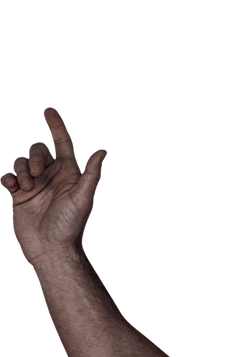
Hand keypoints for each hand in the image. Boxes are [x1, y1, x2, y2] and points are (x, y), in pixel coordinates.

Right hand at [2, 107, 107, 266]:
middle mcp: (53, 177)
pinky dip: (8, 178)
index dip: (56, 126)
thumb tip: (103, 150)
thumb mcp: (83, 197)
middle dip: (35, 156)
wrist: (51, 248)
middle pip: (38, 150)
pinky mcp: (20, 196)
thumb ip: (91, 174)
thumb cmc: (70, 225)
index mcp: (70, 174)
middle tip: (38, 174)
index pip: (62, 143)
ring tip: (29, 189)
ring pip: (20, 161)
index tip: (48, 109)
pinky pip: (8, 176)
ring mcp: (35, 186)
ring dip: (22, 170)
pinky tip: (14, 188)